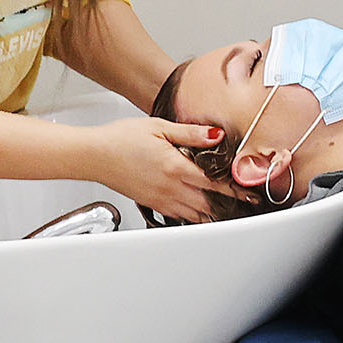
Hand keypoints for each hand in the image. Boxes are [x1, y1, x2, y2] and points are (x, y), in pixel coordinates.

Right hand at [82, 117, 242, 223]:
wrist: (93, 155)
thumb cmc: (121, 138)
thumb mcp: (159, 127)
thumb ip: (191, 134)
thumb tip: (217, 135)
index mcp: (175, 168)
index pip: (214, 183)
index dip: (235, 189)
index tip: (249, 194)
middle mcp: (169, 188)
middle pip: (208, 204)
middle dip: (228, 204)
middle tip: (244, 204)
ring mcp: (160, 199)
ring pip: (195, 214)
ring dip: (212, 213)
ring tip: (228, 210)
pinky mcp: (152, 203)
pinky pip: (179, 215)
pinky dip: (193, 215)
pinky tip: (200, 210)